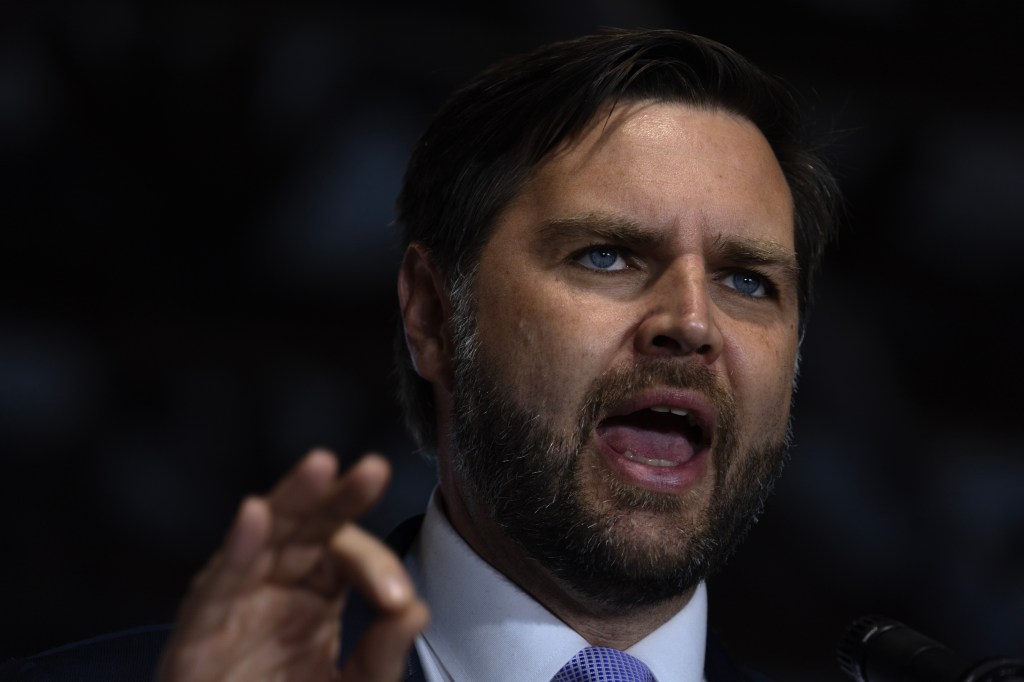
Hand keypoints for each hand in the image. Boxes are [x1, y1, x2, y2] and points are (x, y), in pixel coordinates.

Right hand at [155, 450, 428, 681]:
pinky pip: (217, 584)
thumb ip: (382, 654)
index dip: (375, 566)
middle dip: (339, 496)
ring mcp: (235, 603)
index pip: (349, 555)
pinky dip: (236, 548)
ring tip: (321, 466)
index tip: (397, 598)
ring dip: (291, 499)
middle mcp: (274, 587)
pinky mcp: (198, 633)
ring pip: (262, 537)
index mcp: (315, 593)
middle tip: (374, 469)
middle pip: (307, 526)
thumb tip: (417, 610)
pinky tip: (254, 514)